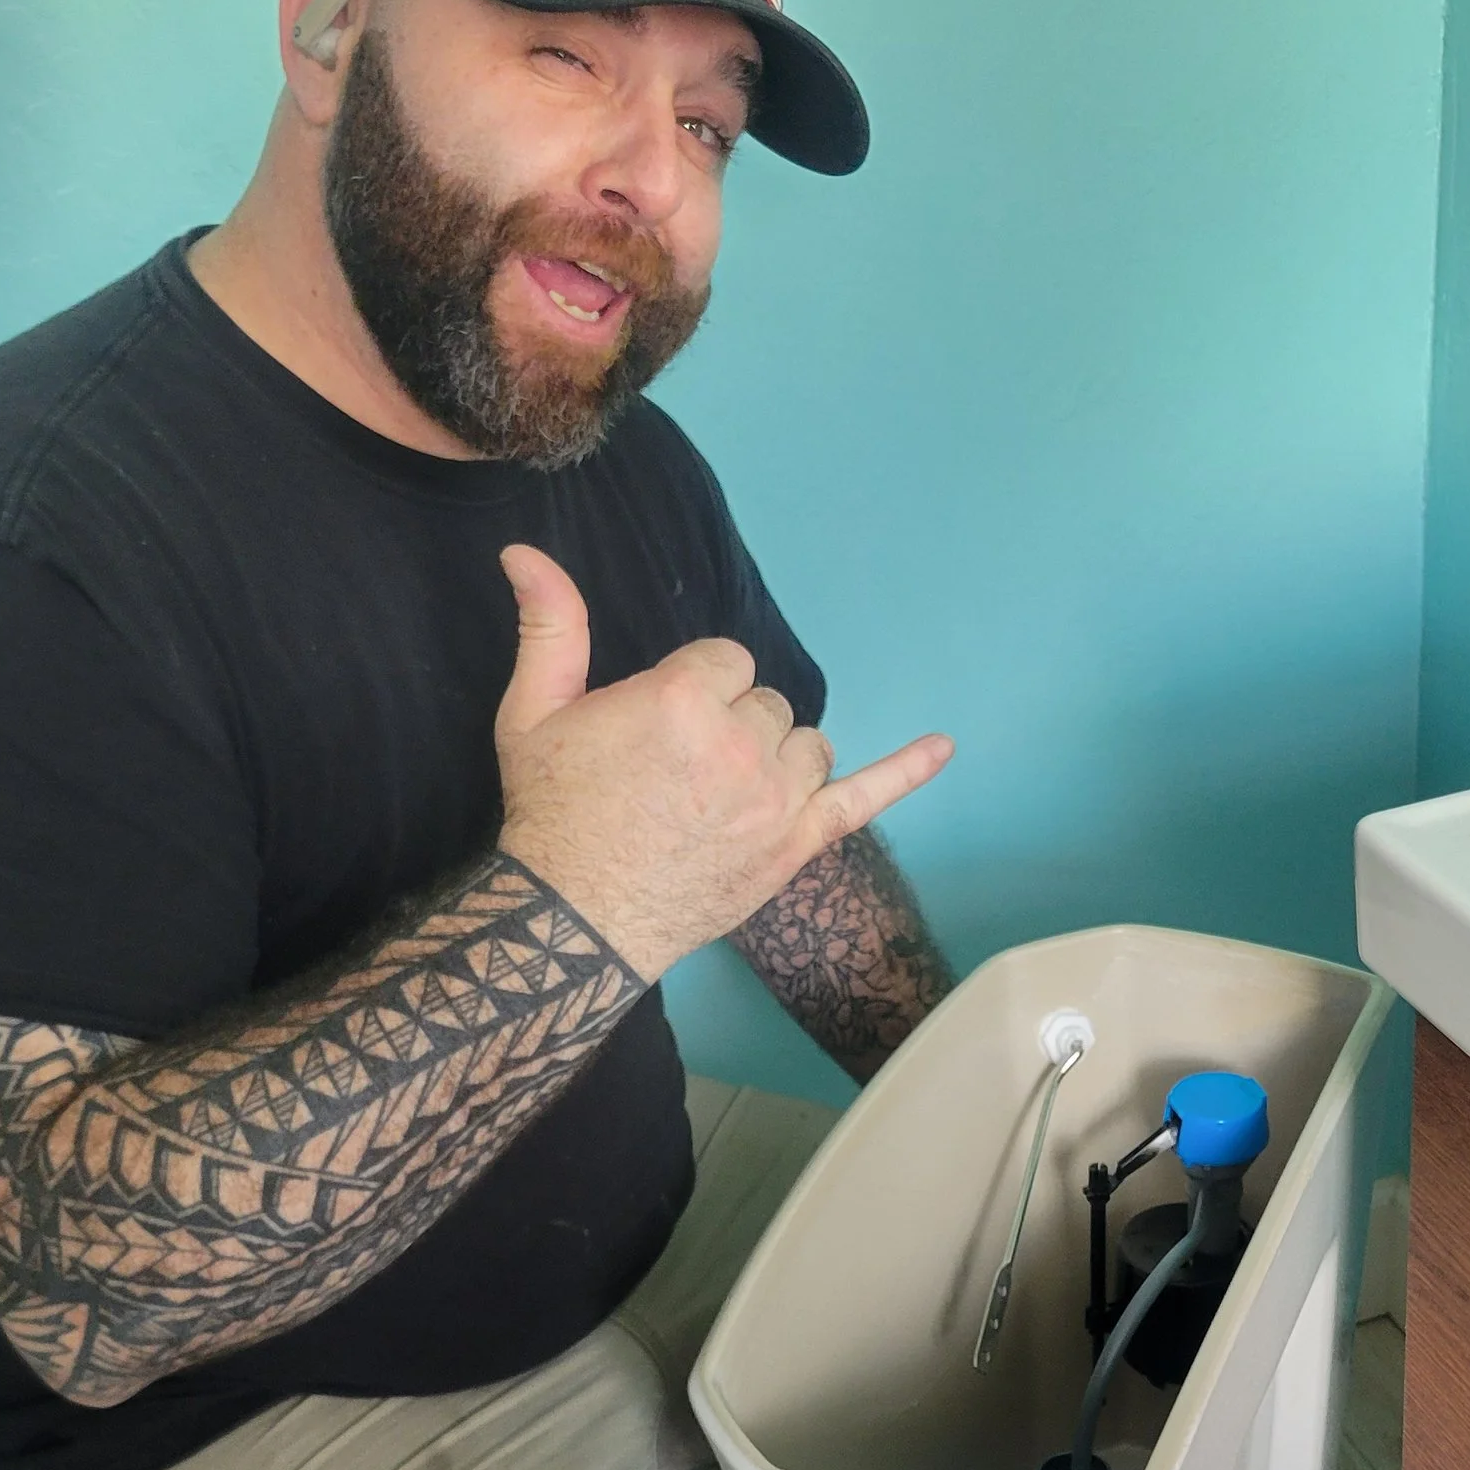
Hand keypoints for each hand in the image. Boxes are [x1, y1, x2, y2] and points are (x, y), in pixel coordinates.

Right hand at [490, 547, 952, 982]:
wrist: (575, 917)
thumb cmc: (552, 812)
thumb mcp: (533, 712)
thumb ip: (551, 628)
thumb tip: (525, 552)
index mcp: (683, 697)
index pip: (727, 662)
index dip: (693, 691)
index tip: (660, 730)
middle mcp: (742, 743)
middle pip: (768, 704)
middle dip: (732, 728)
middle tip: (679, 775)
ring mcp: (777, 797)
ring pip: (808, 746)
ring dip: (779, 759)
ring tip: (726, 794)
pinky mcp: (797, 844)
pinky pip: (867, 797)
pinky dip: (907, 770)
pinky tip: (944, 746)